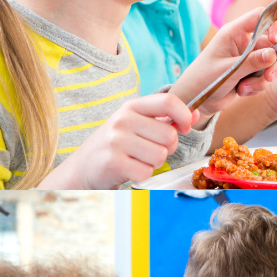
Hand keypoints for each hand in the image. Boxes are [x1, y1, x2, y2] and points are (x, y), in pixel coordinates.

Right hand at [42, 92, 197, 189]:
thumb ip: (165, 118)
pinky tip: (129, 170)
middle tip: (150, 151)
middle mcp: (123, 120)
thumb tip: (195, 113)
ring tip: (137, 160)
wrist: (81, 168)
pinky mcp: (113, 162)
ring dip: (154, 164)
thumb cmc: (115, 145)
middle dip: (167, 148)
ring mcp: (116, 141)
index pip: (168, 101)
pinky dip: (142, 175)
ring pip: (160, 156)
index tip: (185, 128)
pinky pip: (146, 172)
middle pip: (169, 136)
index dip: (184, 116)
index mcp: (132, 107)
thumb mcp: (136, 124)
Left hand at [169, 5, 276, 116]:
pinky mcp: (250, 72)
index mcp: (234, 33)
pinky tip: (241, 91)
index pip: (260, 16)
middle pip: (272, 45)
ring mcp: (248, 57)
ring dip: (262, 79)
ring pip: (270, 63)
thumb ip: (251, 62)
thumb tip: (273, 54)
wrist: (197, 99)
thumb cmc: (204, 79)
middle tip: (269, 77)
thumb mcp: (228, 70)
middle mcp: (243, 42)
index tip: (275, 40)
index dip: (272, 25)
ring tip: (244, 88)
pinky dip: (257, 86)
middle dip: (273, 63)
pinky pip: (264, 76)